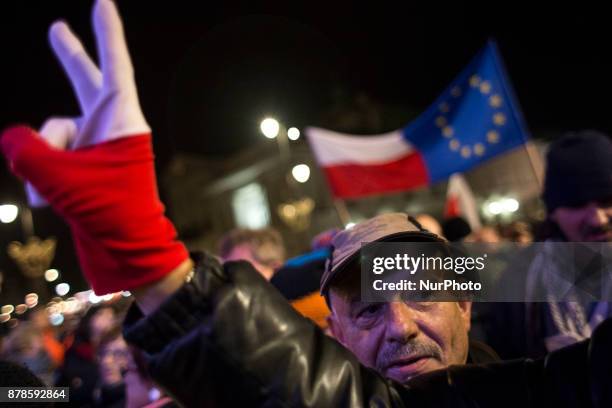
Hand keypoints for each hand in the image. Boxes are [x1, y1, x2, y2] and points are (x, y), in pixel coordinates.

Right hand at [26, 0, 149, 206]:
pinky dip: (44, 183)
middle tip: (58, 29)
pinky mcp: (84, 167)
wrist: (126, 249)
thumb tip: (12, 136)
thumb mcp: (60, 177)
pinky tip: (54, 203)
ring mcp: (96, 147)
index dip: (106, 32)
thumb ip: (27, 149)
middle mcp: (110, 127)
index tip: (103, 1)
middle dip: (68, 58)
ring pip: (50, 137)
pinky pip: (49, 162)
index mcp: (122, 119)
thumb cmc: (108, 211)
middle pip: (84, 83)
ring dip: (43, 166)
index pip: (114, 65)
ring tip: (60, 192)